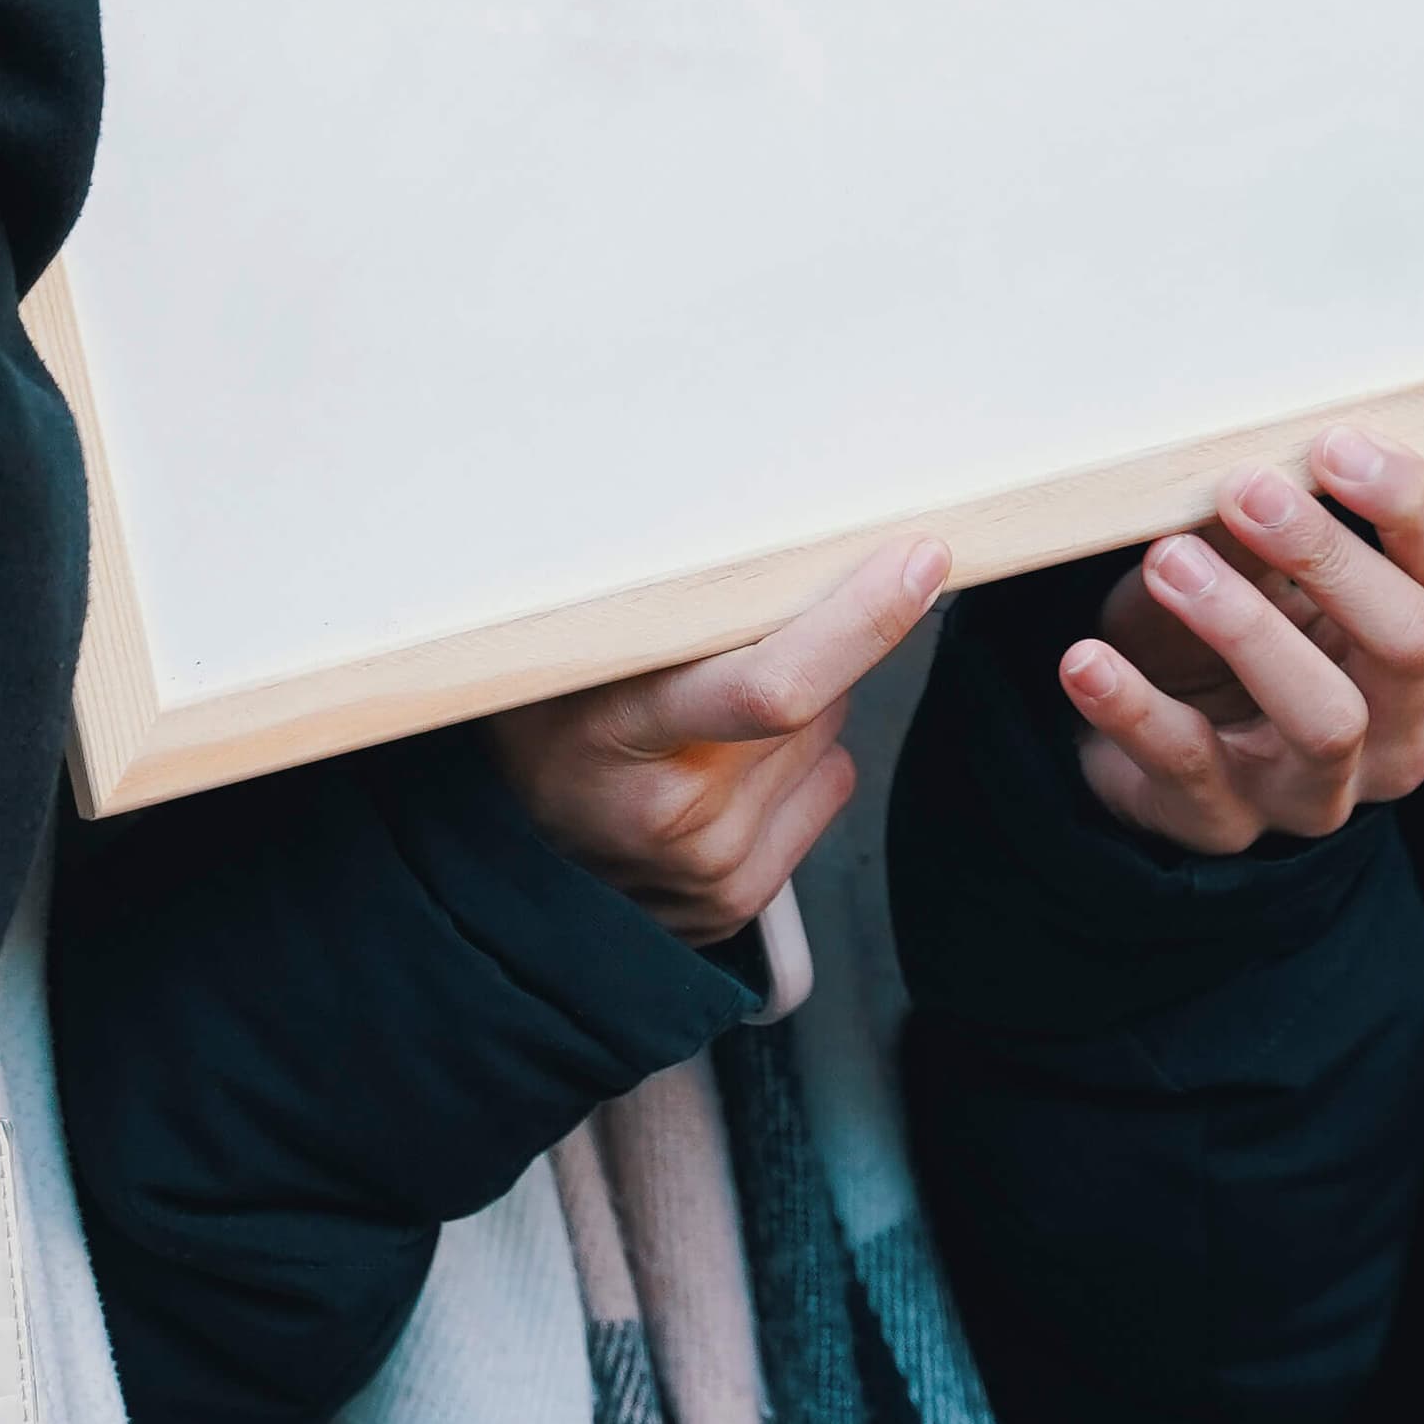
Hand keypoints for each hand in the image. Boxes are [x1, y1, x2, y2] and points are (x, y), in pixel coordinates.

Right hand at [481, 534, 947, 945]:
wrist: (504, 863)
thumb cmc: (540, 724)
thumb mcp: (567, 647)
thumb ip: (656, 600)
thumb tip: (764, 524)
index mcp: (619, 727)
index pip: (774, 685)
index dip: (859, 620)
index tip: (919, 562)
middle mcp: (673, 808)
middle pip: (818, 695)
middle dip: (812, 643)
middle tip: (745, 634)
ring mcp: (709, 864)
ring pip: (830, 734)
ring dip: (803, 706)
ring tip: (710, 714)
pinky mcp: (738, 898)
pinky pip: (828, 787)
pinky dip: (801, 761)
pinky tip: (729, 764)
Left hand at [1064, 432, 1423, 856]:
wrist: (1145, 746)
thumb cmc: (1218, 639)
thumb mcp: (1245, 568)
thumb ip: (1259, 520)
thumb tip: (1252, 457)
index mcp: (1416, 648)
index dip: (1404, 503)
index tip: (1333, 445)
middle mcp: (1393, 728)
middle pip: (1411, 643)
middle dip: (1330, 558)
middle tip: (1246, 490)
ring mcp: (1316, 791)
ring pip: (1326, 720)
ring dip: (1246, 627)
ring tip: (1169, 561)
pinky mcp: (1225, 824)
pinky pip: (1190, 768)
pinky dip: (1134, 708)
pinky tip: (1087, 660)